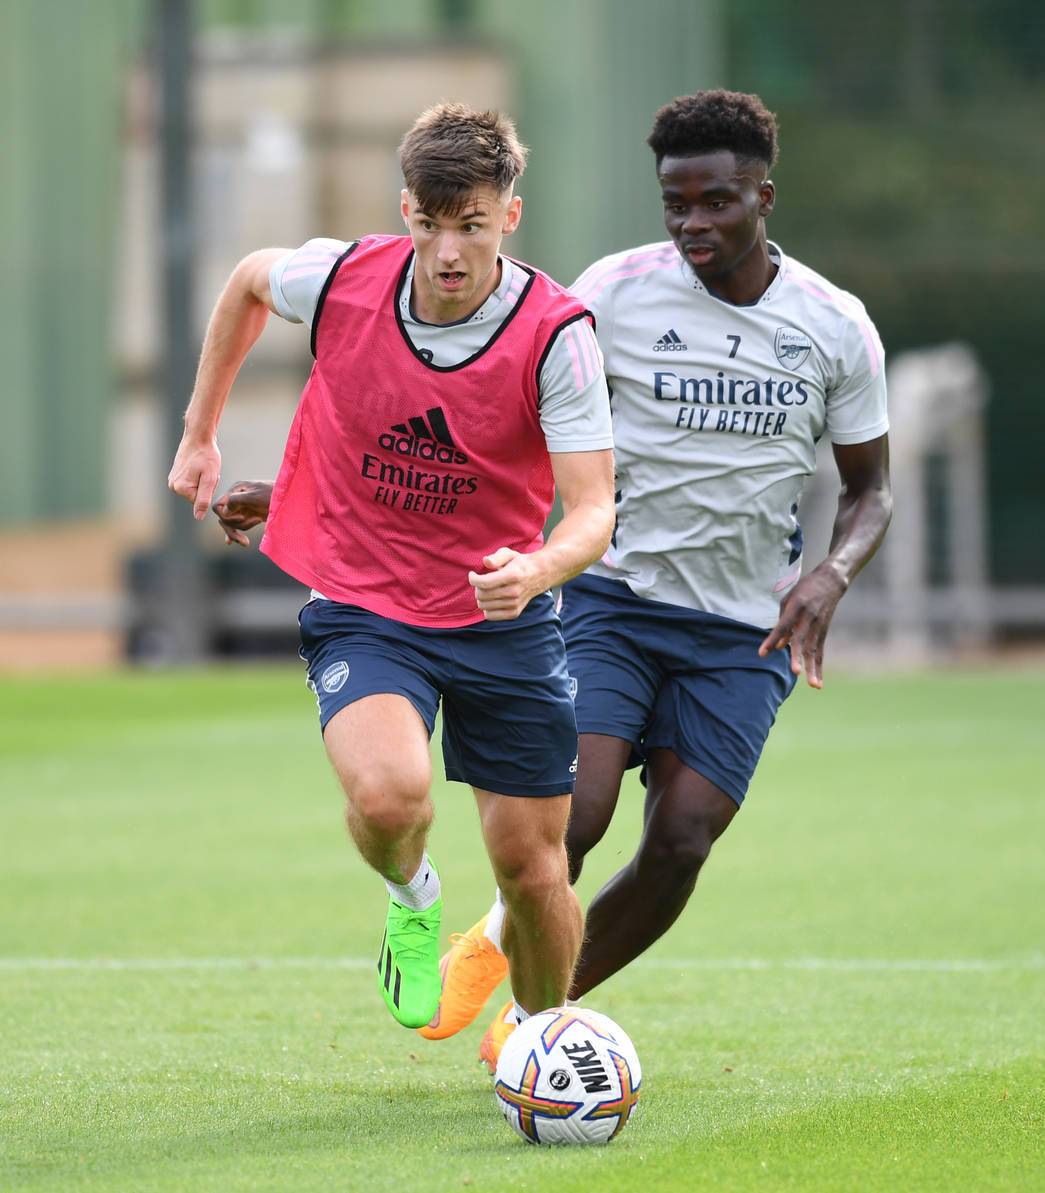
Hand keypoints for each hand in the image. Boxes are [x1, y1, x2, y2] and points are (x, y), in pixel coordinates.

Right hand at [168, 435, 220, 520]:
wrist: (198, 436)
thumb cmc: (207, 456)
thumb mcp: (210, 479)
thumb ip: (203, 499)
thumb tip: (198, 517)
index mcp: (180, 488)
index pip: (200, 502)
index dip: (209, 490)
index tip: (209, 476)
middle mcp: (173, 486)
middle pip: (196, 496)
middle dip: (205, 486)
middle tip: (207, 471)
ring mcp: (173, 480)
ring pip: (195, 489)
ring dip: (203, 481)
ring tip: (203, 467)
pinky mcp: (176, 475)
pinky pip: (192, 483)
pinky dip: (199, 476)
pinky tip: (199, 466)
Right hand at [213, 480, 272, 546]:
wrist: (291, 499)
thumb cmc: (274, 495)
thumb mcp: (254, 496)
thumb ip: (236, 500)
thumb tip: (223, 511)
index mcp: (236, 490)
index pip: (218, 506)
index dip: (226, 516)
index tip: (241, 517)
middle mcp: (237, 498)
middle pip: (223, 518)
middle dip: (232, 529)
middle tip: (243, 542)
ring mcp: (243, 507)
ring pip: (232, 524)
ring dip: (243, 528)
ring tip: (258, 521)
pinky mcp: (250, 514)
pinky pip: (238, 526)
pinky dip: (236, 533)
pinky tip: (230, 542)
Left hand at [467, 547, 545, 620]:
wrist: (539, 575)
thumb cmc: (519, 563)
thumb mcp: (509, 554)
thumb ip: (496, 557)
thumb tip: (485, 562)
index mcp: (512, 576)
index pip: (484, 583)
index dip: (473, 579)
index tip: (473, 574)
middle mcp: (514, 592)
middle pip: (482, 595)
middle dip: (477, 587)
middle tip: (482, 581)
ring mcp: (515, 604)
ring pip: (484, 606)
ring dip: (482, 597)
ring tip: (488, 590)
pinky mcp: (514, 613)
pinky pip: (490, 615)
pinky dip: (487, 608)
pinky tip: (491, 599)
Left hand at [758, 563, 847, 688]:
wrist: (831, 581)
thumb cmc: (804, 590)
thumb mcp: (788, 601)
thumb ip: (783, 623)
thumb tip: (780, 647)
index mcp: (797, 607)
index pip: (783, 626)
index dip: (773, 640)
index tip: (762, 653)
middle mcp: (809, 618)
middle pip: (802, 640)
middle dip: (797, 656)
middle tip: (795, 672)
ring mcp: (819, 626)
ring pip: (815, 650)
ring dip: (813, 668)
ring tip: (812, 685)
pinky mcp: (824, 632)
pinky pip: (821, 652)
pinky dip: (819, 667)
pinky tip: (817, 683)